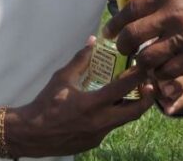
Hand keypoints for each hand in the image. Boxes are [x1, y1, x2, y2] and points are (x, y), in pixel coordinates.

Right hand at [5, 39, 153, 156]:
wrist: (32, 134)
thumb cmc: (46, 103)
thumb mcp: (62, 78)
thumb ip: (80, 59)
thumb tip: (93, 41)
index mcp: (92, 104)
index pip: (123, 88)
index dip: (138, 75)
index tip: (146, 65)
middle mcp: (100, 122)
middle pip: (135, 111)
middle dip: (147, 97)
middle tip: (151, 83)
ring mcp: (99, 135)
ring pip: (123, 120)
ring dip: (131, 105)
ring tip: (134, 91)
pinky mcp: (95, 142)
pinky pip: (111, 126)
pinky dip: (115, 114)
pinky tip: (110, 105)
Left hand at [103, 0, 182, 83]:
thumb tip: (137, 10)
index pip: (131, 10)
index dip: (115, 24)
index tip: (108, 31)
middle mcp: (172, 15)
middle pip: (133, 35)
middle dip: (122, 46)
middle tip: (121, 49)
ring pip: (148, 57)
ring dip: (139, 63)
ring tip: (139, 62)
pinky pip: (168, 70)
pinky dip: (160, 73)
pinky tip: (160, 69)